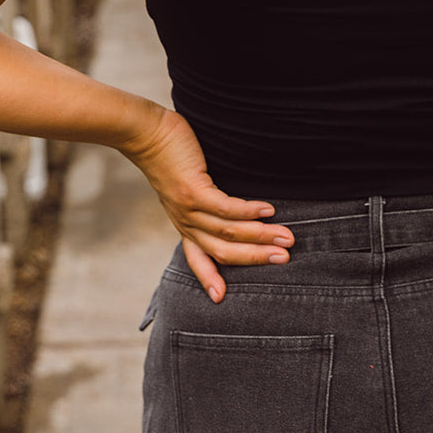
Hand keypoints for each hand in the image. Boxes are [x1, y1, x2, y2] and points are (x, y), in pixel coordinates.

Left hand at [119, 105, 291, 302]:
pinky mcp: (193, 190)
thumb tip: (235, 208)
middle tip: (285, 259)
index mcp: (185, 224)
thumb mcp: (185, 188)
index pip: (197, 258)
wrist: (146, 134)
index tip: (221, 298)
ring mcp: (188, 208)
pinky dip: (249, 211)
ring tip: (286, 237)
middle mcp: (186, 222)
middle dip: (256, 257)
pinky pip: (225, 207)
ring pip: (228, 231)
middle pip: (223, 251)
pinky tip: (268, 209)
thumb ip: (205, 202)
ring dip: (260, 236)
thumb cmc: (171, 156)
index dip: (209, 278)